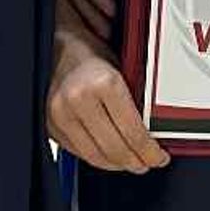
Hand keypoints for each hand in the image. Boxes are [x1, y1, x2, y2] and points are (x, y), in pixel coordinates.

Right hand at [47, 26, 168, 172]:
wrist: (55, 46)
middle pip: (115, 150)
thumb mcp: (122, 68)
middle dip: (136, 162)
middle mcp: (79, 100)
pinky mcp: (50, 124)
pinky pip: (77, 152)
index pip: (133, 133)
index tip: (159, 157)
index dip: (150, 152)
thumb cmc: (90, 54)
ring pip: (95, 156)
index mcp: (104, 83)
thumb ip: (136, 100)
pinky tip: (107, 155)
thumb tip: (154, 132)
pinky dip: (95, 157)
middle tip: (147, 163)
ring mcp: (61, 114)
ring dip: (116, 164)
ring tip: (130, 162)